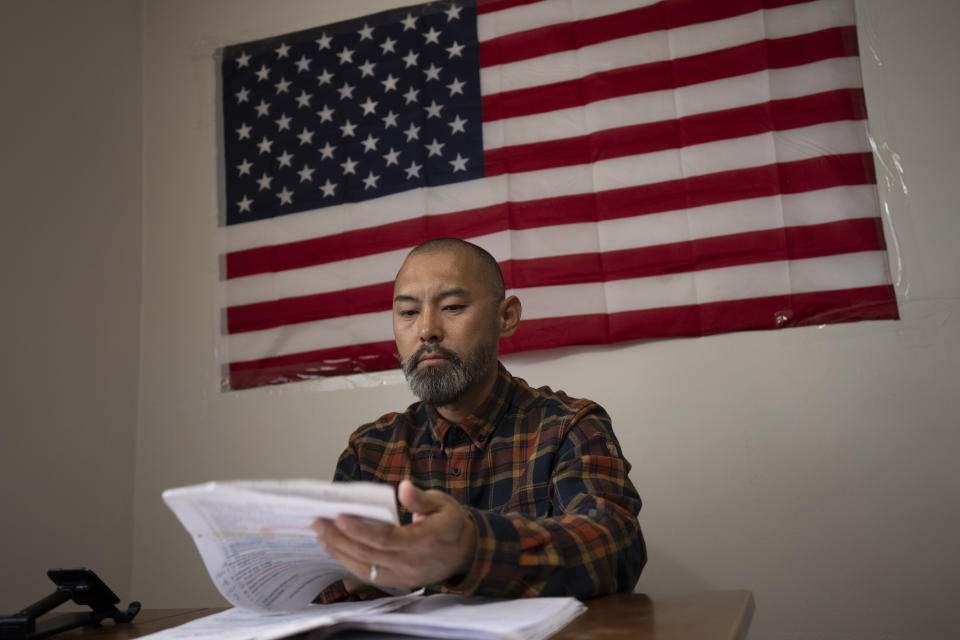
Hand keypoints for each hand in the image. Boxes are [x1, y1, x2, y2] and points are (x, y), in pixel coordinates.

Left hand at [312, 480, 477, 589]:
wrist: (467, 553)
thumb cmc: (452, 523)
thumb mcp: (443, 503)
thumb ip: (421, 498)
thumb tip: (403, 487)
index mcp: (424, 542)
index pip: (385, 539)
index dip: (360, 530)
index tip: (339, 517)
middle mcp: (411, 563)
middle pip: (369, 554)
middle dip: (340, 539)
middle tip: (319, 523)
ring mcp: (404, 576)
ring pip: (365, 568)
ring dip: (339, 552)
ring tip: (320, 536)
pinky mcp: (398, 582)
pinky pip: (369, 575)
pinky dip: (349, 562)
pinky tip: (336, 549)